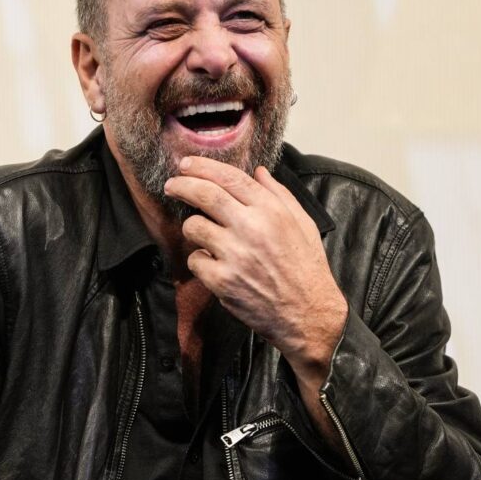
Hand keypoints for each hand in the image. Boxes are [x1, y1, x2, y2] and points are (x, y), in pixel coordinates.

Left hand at [163, 156, 347, 380]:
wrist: (309, 314)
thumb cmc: (307, 268)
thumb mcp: (303, 223)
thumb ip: (279, 194)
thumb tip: (259, 172)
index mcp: (271, 211)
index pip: (229, 177)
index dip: (202, 167)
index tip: (186, 165)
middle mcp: (252, 228)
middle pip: (205, 195)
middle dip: (182, 185)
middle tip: (171, 185)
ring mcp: (235, 255)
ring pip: (193, 227)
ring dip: (192, 227)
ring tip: (202, 233)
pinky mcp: (223, 281)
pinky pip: (195, 260)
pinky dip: (200, 260)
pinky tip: (213, 263)